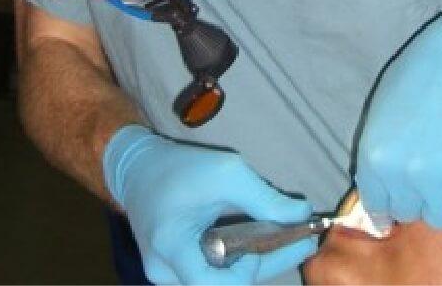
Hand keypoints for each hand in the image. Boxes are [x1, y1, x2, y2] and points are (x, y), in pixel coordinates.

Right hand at [103, 125, 315, 283]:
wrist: (139, 169)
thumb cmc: (179, 168)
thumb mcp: (226, 172)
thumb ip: (264, 198)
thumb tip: (302, 215)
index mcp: (172, 246)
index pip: (215, 285)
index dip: (253, 270)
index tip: (278, 242)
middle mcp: (166, 271)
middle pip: (226, 284)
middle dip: (267, 263)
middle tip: (303, 239)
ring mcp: (168, 275)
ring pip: (223, 281)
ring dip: (256, 261)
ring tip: (287, 235)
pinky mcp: (175, 272)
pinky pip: (214, 273)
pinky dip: (240, 258)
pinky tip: (262, 239)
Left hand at [355, 0, 441, 267]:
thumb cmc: (413, 81)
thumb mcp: (377, 120)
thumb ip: (376, 161)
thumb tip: (380, 202)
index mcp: (374, 159)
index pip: (376, 205)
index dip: (387, 201)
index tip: (394, 202)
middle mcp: (407, 175)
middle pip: (407, 213)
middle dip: (413, 197)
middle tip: (424, 169)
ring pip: (440, 218)